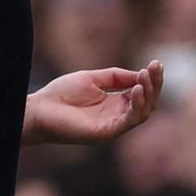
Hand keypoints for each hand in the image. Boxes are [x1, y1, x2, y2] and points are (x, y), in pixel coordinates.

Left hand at [24, 60, 163, 144]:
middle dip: (154, 85)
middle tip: (155, 68)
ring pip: (141, 113)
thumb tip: (141, 74)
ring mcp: (113, 125)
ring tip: (145, 77)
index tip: (156, 63)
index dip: (150, 79)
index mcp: (114, 103)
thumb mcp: (92, 78)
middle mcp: (117, 115)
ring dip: (147, 94)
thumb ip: (116, 77)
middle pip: (146, 102)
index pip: (140, 92)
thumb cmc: (61, 94)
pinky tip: (136, 90)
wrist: (40, 109)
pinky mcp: (106, 132)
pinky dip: (135, 106)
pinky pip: (128, 121)